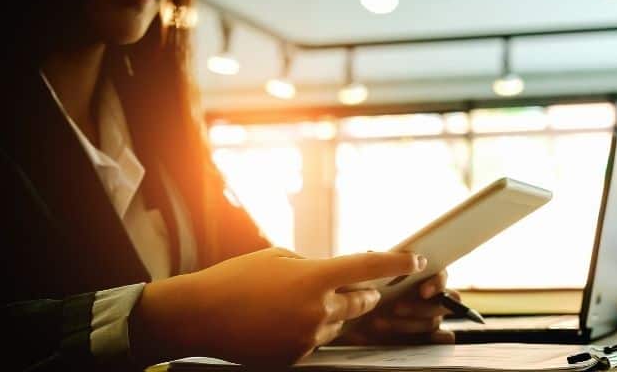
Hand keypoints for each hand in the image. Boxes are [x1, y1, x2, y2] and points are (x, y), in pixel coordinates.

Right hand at [129, 248, 426, 366]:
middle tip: (361, 287)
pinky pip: (317, 342)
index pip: (369, 268)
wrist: (200, 316)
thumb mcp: (280, 259)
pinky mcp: (297, 358)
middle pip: (363, 302)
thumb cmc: (237, 279)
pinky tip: (282, 322)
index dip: (397, 262)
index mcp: (315, 278)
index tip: (415, 259)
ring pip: (339, 324)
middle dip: (366, 293)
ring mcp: (308, 338)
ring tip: (297, 303)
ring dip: (333, 313)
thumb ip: (314, 267)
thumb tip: (336, 276)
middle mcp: (318, 310)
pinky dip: (309, 331)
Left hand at [335, 270, 456, 344]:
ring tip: (380, 323)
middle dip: (420, 307)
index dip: (436, 283)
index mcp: (422, 277)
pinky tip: (411, 341)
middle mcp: (430, 298)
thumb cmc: (361, 292)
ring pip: (434, 322)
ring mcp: (427, 319)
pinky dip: (431, 341)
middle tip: (395, 308)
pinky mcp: (423, 339)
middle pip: (443, 302)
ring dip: (410, 324)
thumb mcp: (363, 276)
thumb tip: (374, 253)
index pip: (441, 275)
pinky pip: (439, 340)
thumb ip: (373, 265)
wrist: (350, 321)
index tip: (422, 291)